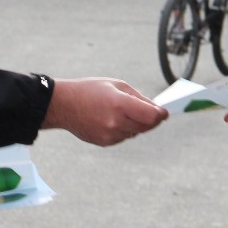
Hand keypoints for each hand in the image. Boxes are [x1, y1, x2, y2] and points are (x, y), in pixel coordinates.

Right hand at [43, 78, 167, 145]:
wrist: (63, 105)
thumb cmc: (91, 90)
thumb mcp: (117, 85)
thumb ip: (139, 98)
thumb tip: (158, 111)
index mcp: (120, 104)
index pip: (151, 116)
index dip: (161, 114)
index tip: (164, 112)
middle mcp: (116, 122)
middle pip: (146, 126)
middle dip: (151, 119)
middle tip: (150, 111)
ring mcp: (110, 135)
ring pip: (136, 132)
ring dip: (137, 124)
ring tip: (122, 111)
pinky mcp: (105, 142)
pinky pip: (124, 137)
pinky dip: (125, 129)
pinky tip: (111, 119)